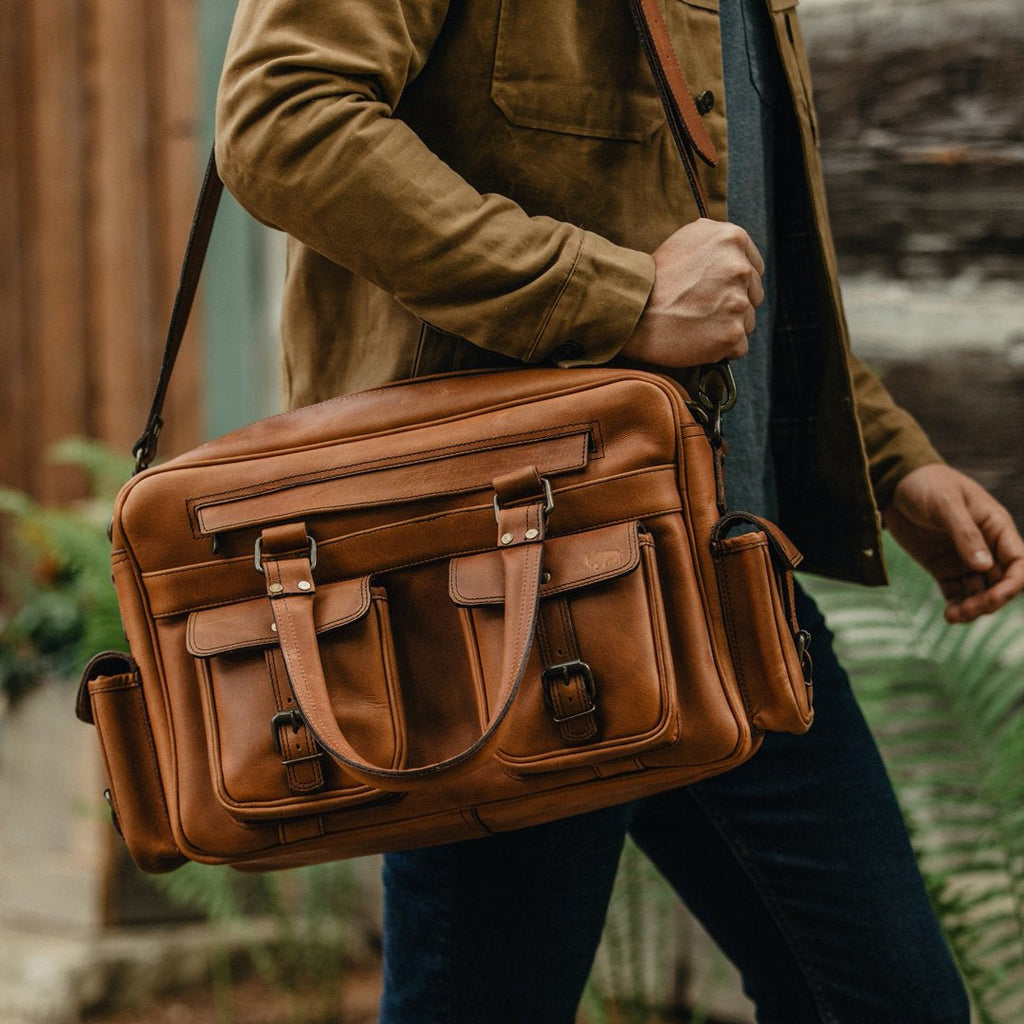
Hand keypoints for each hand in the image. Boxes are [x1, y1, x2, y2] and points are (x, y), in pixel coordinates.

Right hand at [621, 219, 764, 367]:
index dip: (734, 283)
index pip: (754, 268)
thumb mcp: (686, 238)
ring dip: (727, 327)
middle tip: (701, 309)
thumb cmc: (655, 278)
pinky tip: (699, 340)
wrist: (633, 312)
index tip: (715, 291)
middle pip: (754, 296)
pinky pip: (739, 347)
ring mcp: (738, 303)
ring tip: (697, 324)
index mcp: (733, 239)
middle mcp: (740, 269)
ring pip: (748, 322)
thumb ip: (716, 238)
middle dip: (733, 305)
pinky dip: (722, 349)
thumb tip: (734, 249)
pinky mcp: (732, 334)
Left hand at [882, 464, 1023, 622]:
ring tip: (954, 616)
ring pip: (980, 592)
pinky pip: (957, 593)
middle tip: (967, 610)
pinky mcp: (943, 568)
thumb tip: (984, 566)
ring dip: (973, 608)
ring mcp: (965, 559)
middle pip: (1001, 583)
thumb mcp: (945, 503)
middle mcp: (986, 546)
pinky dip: (957, 606)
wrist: (895, 484)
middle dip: (990, 601)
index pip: (1018, 563)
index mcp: (996, 527)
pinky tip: (949, 616)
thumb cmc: (927, 484)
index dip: (1012, 585)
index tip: (994, 598)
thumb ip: (965, 533)